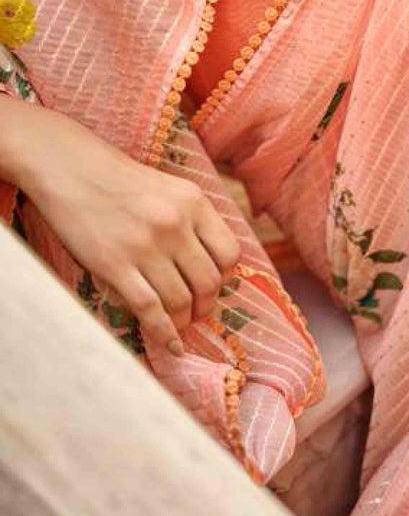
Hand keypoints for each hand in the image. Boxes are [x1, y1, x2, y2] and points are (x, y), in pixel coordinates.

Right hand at [14, 102, 240, 355]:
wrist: (73, 170)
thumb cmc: (123, 181)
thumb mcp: (172, 189)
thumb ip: (195, 221)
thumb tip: (215, 266)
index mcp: (194, 203)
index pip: (229, 254)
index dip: (225, 279)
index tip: (214, 287)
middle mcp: (175, 225)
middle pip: (208, 282)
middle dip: (206, 306)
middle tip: (198, 313)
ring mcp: (145, 247)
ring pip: (180, 300)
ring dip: (184, 321)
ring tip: (180, 326)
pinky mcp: (115, 265)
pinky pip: (149, 308)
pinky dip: (164, 333)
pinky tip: (171, 345)